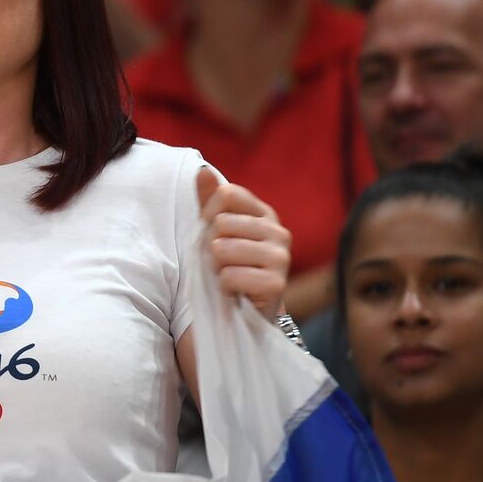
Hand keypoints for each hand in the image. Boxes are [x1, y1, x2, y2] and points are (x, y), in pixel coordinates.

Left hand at [197, 169, 291, 316]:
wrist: (244, 312)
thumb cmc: (228, 267)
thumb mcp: (216, 231)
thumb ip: (209, 200)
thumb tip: (201, 169)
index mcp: (264, 214)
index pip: (227, 194)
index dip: (208, 216)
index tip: (212, 235)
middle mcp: (278, 232)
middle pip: (221, 223)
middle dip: (210, 247)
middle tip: (221, 264)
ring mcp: (281, 258)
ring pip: (223, 250)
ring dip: (215, 269)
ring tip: (227, 276)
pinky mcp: (277, 284)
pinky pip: (230, 276)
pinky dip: (224, 286)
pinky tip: (234, 292)